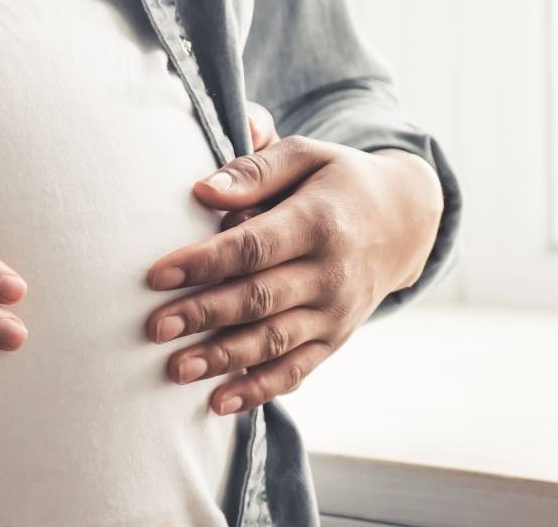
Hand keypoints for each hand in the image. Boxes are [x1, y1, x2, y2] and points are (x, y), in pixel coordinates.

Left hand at [143, 137, 442, 415]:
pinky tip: (219, 402)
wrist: (403, 220)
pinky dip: (260, 389)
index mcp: (318, 222)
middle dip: (204, 315)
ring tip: (177, 369)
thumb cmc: (336, 178)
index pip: (254, 246)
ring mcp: (335, 313)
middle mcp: (330, 274)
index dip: (205, 262)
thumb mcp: (305, 155)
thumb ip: (254, 169)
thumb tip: (202, 190)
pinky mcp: (335, 339)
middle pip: (259, 299)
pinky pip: (297, 370)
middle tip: (154, 327)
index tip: (157, 274)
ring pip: (275, 342)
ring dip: (224, 359)